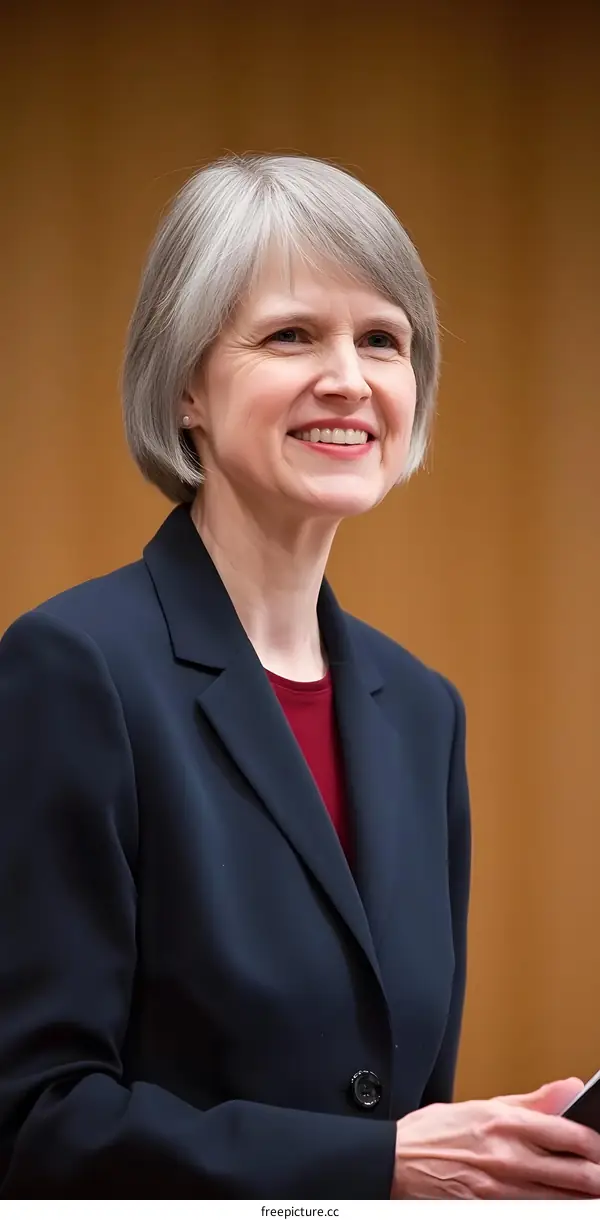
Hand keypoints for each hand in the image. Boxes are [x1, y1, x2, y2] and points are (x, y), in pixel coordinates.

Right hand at [391, 1078, 599, 1198]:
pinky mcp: (491, 1211)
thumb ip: (530, 1101)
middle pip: (575, 1174)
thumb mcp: (479, 1105)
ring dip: (582, 1198)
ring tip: (590, 1193)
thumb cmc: (431, 1134)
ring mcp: (501, 1191)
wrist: (394, 1163)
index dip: (594, 1143)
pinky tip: (559, 1204)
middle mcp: (508, 1158)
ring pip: (562, 1201)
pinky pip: (535, 1213)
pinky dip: (552, 1208)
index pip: (568, 1134)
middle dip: (597, 1176)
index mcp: (505, 1124)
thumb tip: (568, 1088)